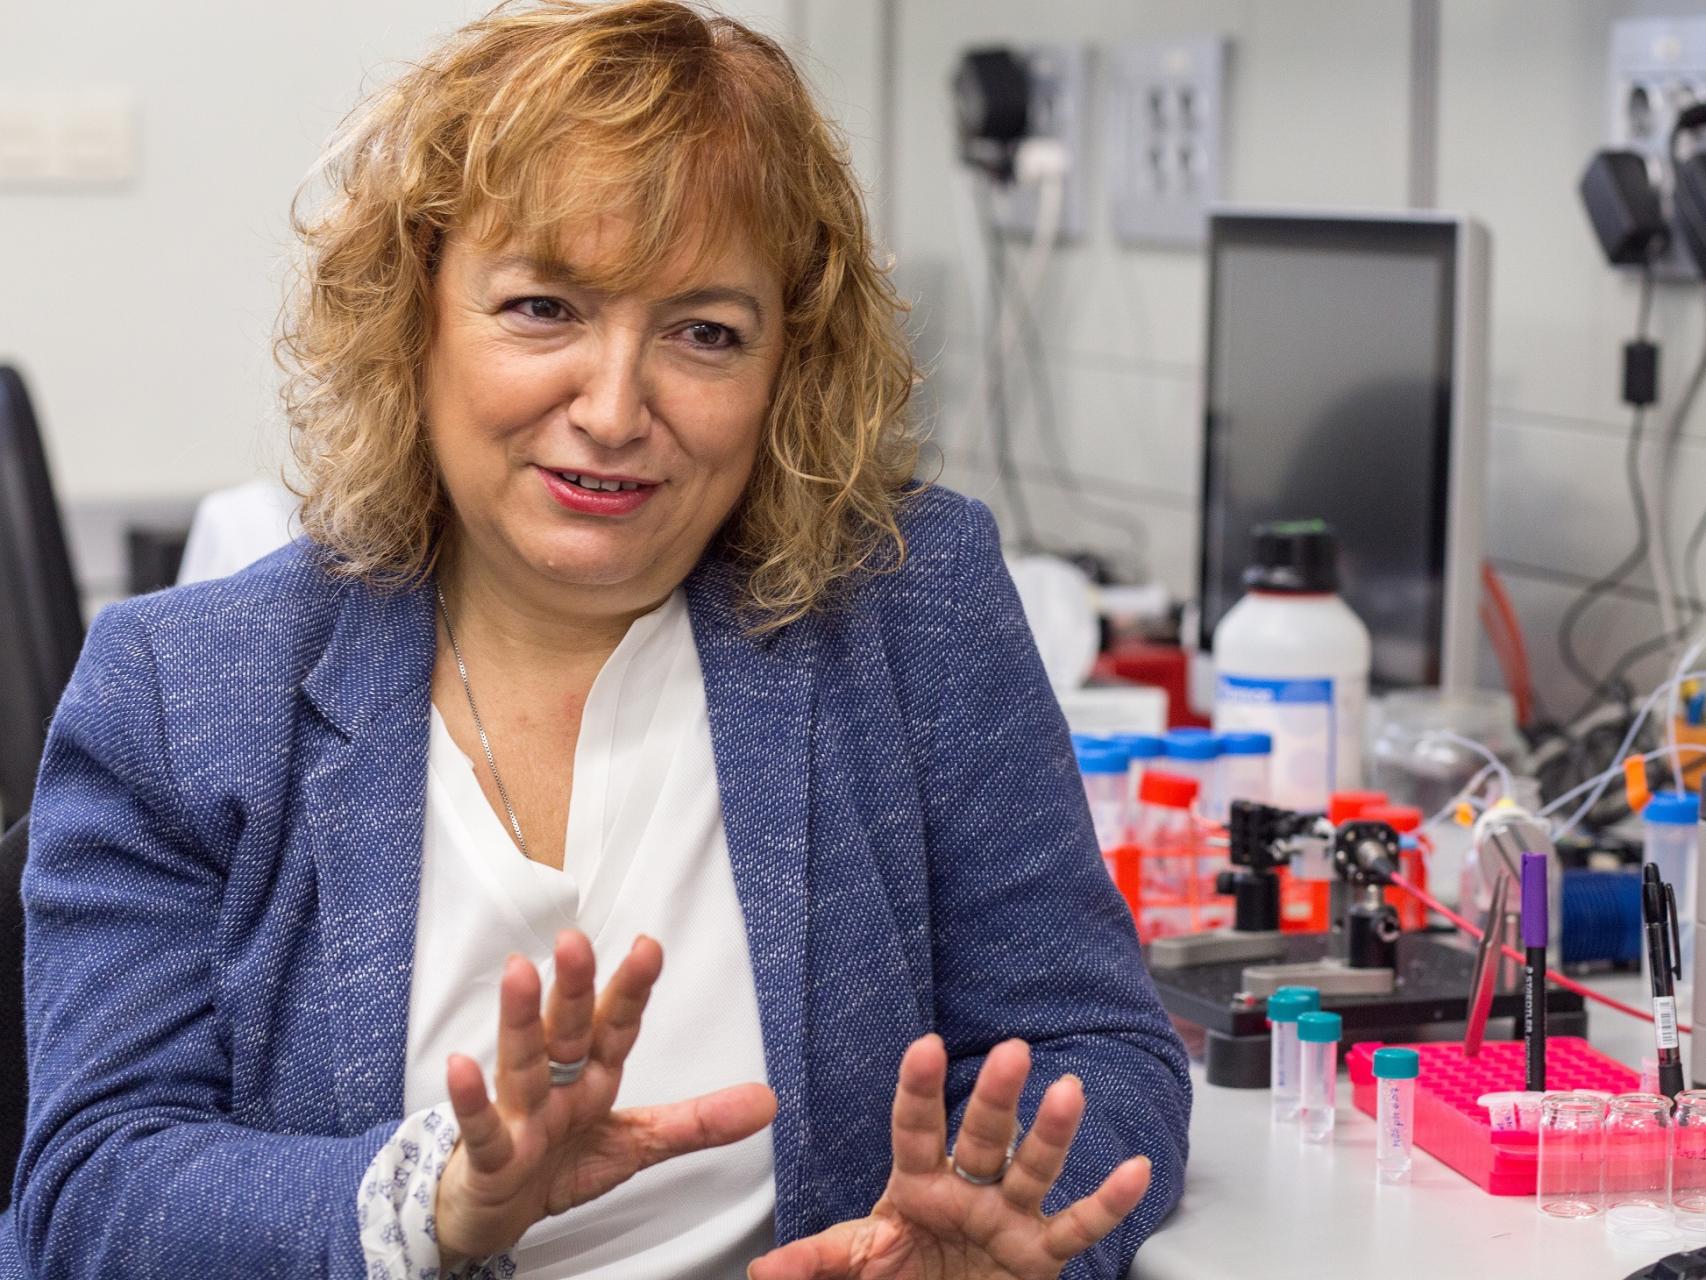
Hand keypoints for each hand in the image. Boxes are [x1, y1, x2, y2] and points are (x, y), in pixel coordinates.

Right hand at [434, 931, 776, 1262]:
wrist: (495, 1213)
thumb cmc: (559, 1164)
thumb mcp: (638, 1143)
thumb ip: (698, 1121)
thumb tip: (767, 1100)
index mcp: (593, 1077)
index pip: (617, 1026)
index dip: (633, 989)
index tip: (649, 946)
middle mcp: (555, 1085)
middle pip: (567, 1030)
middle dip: (574, 986)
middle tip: (577, 940)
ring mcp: (520, 1116)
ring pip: (520, 1063)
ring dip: (519, 1018)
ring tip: (518, 971)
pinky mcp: (490, 1156)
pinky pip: (482, 1127)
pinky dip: (471, 1100)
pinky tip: (463, 1064)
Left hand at [747, 1036, 1149, 1279]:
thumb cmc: (902, 1277)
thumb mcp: (857, 1267)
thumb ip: (818, 1263)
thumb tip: (763, 1271)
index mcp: (916, 1184)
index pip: (915, 1128)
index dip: (920, 1088)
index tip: (926, 1047)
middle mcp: (967, 1190)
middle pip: (982, 1136)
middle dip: (997, 1097)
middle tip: (1012, 1052)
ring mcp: (1008, 1219)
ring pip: (1032, 1169)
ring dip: (1052, 1133)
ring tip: (1069, 1091)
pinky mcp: (1040, 1257)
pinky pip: (1076, 1228)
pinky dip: (1107, 1202)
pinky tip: (1135, 1170)